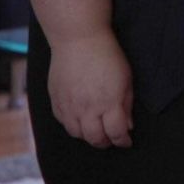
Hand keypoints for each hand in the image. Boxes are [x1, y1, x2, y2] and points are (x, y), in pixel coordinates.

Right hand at [47, 30, 133, 148]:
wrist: (78, 41)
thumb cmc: (107, 56)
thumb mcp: (126, 79)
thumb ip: (127, 104)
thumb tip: (128, 125)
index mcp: (108, 103)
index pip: (116, 133)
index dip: (123, 141)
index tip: (126, 142)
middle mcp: (87, 109)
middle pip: (95, 138)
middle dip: (105, 142)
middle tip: (111, 140)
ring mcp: (69, 106)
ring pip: (77, 134)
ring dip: (88, 137)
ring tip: (96, 132)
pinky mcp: (56, 101)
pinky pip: (63, 123)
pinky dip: (73, 127)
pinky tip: (80, 122)